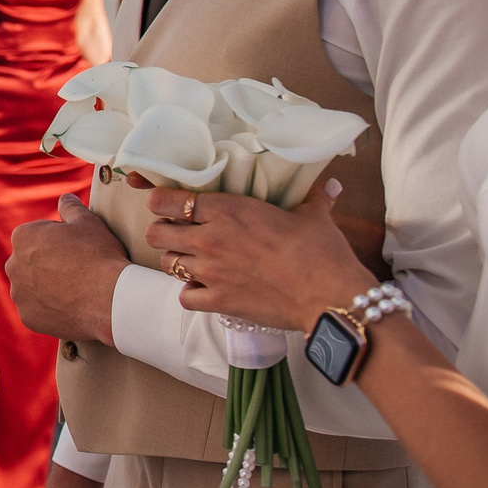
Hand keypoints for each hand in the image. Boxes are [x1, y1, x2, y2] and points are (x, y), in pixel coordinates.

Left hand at [4, 195, 125, 345]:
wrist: (110, 299)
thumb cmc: (99, 257)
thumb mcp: (88, 223)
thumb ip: (71, 208)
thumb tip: (65, 198)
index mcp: (23, 237)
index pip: (36, 235)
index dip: (59, 241)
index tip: (75, 249)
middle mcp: (13, 265)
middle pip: (31, 262)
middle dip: (48, 265)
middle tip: (76, 270)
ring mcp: (19, 294)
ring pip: (31, 288)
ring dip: (46, 288)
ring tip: (75, 290)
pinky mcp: (28, 317)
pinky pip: (37, 311)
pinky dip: (50, 309)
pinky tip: (71, 306)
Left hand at [147, 181, 375, 332]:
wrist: (328, 295)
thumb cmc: (321, 252)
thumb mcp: (314, 217)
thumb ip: (314, 199)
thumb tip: (330, 186)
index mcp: (228, 210)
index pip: (169, 201)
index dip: (162, 201)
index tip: (165, 203)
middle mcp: (210, 239)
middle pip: (157, 233)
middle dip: (163, 231)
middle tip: (179, 233)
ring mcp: (211, 272)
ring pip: (166, 263)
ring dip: (177, 260)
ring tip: (193, 260)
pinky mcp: (218, 301)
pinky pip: (184, 297)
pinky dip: (190, 293)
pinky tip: (205, 289)